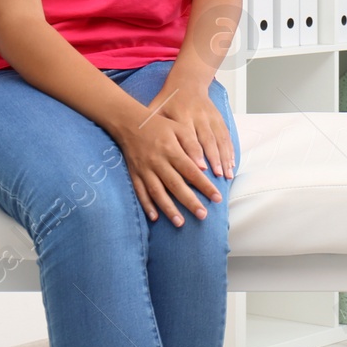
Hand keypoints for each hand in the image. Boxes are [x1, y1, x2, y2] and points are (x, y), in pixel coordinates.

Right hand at [114, 82, 233, 226]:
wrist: (130, 123)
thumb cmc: (159, 126)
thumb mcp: (178, 128)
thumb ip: (192, 145)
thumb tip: (203, 166)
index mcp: (171, 150)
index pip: (191, 172)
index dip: (205, 186)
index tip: (217, 198)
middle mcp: (158, 162)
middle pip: (176, 185)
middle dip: (190, 202)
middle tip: (203, 215)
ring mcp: (145, 170)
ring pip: (157, 192)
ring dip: (169, 209)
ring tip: (180, 223)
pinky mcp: (135, 174)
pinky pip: (140, 192)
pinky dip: (147, 206)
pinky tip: (155, 218)